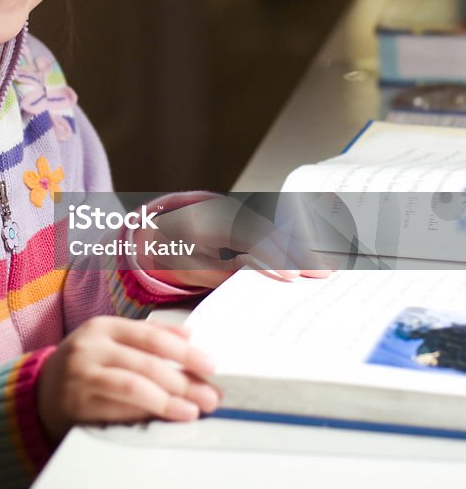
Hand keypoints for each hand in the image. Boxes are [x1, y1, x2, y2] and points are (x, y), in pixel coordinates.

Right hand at [36, 316, 220, 440]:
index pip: (151, 336)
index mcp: (103, 327)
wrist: (39, 393)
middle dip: (184, 381)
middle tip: (211, 396)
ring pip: (133, 387)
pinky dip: (144, 416)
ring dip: (168, 401)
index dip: (184, 352)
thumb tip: (189, 336)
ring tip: (192, 411)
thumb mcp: (110, 341)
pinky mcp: (76, 406)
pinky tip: (163, 421)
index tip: (211, 366)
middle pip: (146, 363)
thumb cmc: (84, 365)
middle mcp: (90, 348)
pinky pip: (116, 411)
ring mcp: (81, 377)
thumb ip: (147, 336)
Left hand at [132, 191, 331, 288]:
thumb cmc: (173, 251)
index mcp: (209, 223)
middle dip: (298, 253)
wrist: (162, 227)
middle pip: (271, 231)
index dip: (272, 257)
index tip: (291, 276)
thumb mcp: (191, 267)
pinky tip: (311, 258)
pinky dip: (293, 244)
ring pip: (276, 229)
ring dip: (301, 248)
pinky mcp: (248, 218)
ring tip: (326, 267)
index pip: (249, 238)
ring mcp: (240, 211)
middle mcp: (229, 212)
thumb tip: (262, 274)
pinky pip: (273, 230)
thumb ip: (224, 271)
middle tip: (324, 273)